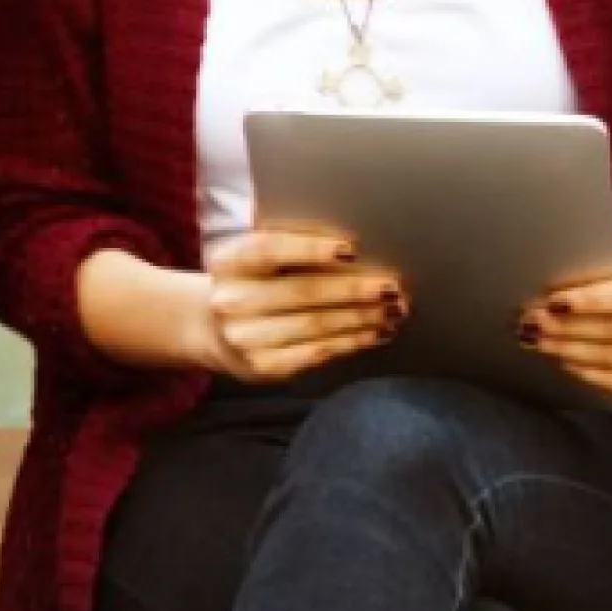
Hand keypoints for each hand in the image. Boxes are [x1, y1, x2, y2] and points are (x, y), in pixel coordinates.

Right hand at [195, 227, 404, 383]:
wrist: (218, 330)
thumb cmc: (255, 284)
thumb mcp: (258, 259)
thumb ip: (293, 245)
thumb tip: (352, 248)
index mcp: (228, 263)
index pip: (267, 249)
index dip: (310, 248)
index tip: (351, 249)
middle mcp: (230, 300)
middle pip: (301, 291)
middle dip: (353, 289)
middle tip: (391, 286)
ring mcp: (244, 337)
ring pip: (315, 324)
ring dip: (361, 317)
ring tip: (393, 310)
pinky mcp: (262, 365)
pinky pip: (317, 352)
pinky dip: (352, 341)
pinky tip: (374, 333)